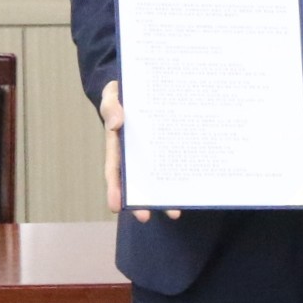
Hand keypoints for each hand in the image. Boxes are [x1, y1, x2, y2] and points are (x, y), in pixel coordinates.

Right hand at [100, 80, 177, 221]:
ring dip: (163, 197)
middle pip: (135, 181)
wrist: (146, 84)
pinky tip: (190, 191)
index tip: (115, 206)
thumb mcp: (113, 93)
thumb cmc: (124, 91)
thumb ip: (112, 106)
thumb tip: (116, 124)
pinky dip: (180, 177)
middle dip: (139, 201)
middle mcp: (135, 153)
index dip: (114, 188)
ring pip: (158, 178)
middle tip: (143, 218)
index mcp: (118, 144)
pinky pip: (175, 164)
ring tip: (173, 214)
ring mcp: (154, 152)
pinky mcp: (171, 146)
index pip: (114, 170)